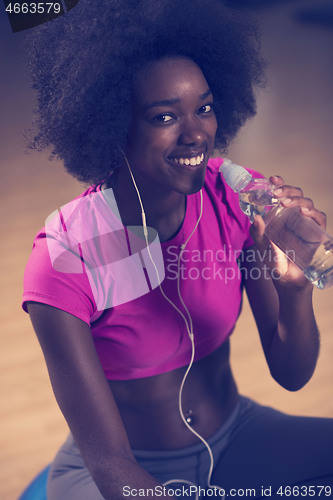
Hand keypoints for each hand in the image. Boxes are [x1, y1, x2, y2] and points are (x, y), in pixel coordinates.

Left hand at [249, 175, 326, 289]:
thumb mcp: (262, 247)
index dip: (279, 183)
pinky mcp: (316, 233)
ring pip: (307, 203)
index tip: (272, 178)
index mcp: (281, 215)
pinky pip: (319, 218)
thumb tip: (255, 217)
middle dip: (287, 190)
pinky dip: (312, 212)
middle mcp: (294, 216)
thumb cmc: (274, 263)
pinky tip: (302, 212)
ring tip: (285, 203)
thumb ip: (258, 233)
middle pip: (296, 194)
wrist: (287, 282)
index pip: (282, 194)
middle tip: (276, 193)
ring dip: (297, 199)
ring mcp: (306, 224)